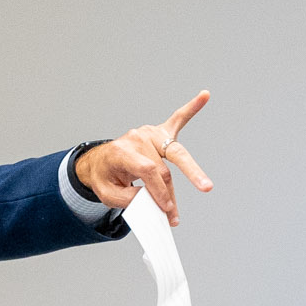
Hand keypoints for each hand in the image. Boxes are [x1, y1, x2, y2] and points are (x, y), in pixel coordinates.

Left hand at [75, 90, 213, 226]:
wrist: (100, 161)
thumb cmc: (105, 176)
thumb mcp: (108, 194)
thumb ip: (128, 199)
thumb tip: (152, 201)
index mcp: (122, 151)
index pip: (147, 170)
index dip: (159, 190)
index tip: (167, 208)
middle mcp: (137, 138)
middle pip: (164, 164)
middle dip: (179, 183)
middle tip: (201, 190)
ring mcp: (149, 133)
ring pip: (175, 155)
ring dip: (189, 173)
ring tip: (204, 185)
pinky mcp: (159, 132)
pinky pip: (178, 118)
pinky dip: (192, 108)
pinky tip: (204, 96)